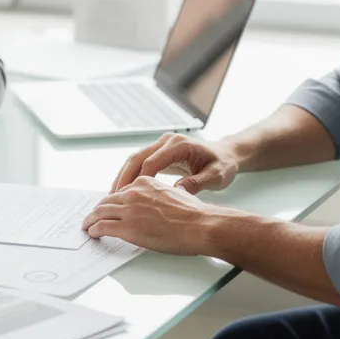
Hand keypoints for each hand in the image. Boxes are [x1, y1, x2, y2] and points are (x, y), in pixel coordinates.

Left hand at [82, 177, 225, 255]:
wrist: (200, 225)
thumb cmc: (194, 214)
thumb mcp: (177, 193)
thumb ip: (162, 195)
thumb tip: (162, 201)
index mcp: (146, 183)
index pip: (122, 190)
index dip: (112, 200)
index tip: (108, 206)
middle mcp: (134, 193)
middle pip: (107, 201)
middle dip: (98, 209)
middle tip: (92, 216)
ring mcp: (129, 210)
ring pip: (100, 212)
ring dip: (90, 219)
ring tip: (87, 225)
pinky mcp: (126, 227)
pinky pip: (102, 226)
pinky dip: (93, 229)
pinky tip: (92, 233)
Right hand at [112, 132, 238, 193]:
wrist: (226, 155)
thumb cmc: (223, 165)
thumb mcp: (216, 176)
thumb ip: (197, 183)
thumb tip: (176, 191)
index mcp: (180, 144)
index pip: (152, 161)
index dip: (139, 179)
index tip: (129, 196)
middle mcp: (167, 141)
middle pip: (138, 157)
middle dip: (124, 177)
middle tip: (113, 197)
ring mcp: (162, 144)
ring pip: (135, 158)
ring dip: (123, 176)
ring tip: (113, 195)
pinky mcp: (160, 151)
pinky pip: (140, 162)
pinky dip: (130, 175)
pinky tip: (123, 190)